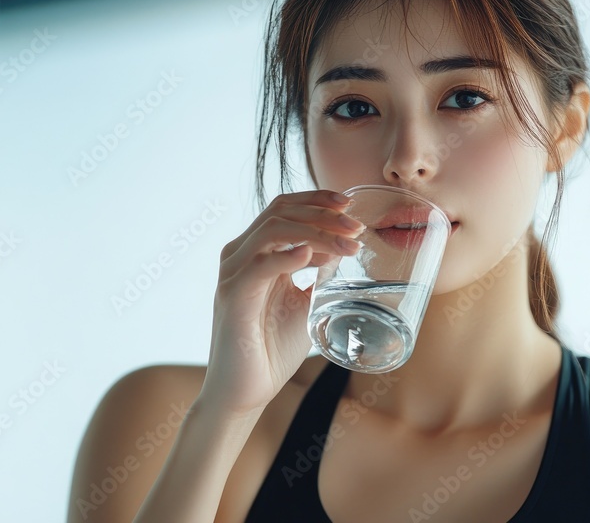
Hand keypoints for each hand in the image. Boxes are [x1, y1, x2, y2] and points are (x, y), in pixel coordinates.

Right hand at [198, 190, 365, 413]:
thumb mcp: (305, 303)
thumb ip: (319, 274)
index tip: (350, 204)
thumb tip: (343, 249)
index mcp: (255, 252)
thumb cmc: (271, 348)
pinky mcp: (232, 297)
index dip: (316, 200)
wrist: (247, 390)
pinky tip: (313, 257)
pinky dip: (288, 257)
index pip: (283, 208)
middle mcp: (240, 256)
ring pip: (273, 231)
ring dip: (316, 232)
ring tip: (348, 244)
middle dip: (322, 214)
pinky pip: (260, 266)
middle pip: (280, 212)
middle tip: (356, 228)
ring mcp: (233, 274)